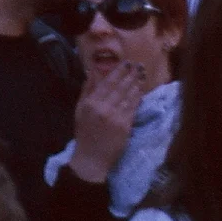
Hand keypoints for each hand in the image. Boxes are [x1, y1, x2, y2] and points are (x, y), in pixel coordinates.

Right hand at [66, 60, 147, 182]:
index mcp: (91, 103)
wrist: (92, 157)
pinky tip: (141, 91)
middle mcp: (103, 108)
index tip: (126, 63)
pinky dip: (137, 98)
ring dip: (136, 84)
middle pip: (120, 88)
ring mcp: (115, 117)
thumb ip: (87, 90)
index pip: (107, 83)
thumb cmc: (84, 133)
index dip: (118, 72)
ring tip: (142, 75)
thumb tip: (92, 72)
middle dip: (130, 75)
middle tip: (138, 65)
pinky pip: (133, 109)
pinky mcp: (125, 126)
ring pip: (128, 97)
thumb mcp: (79, 109)